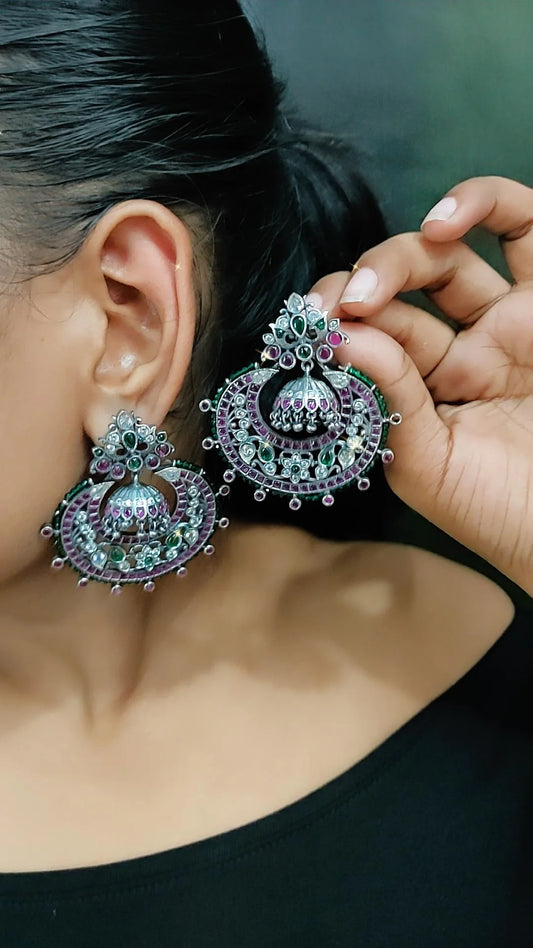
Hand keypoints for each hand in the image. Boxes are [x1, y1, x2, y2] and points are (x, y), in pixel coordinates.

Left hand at [313, 176, 532, 595]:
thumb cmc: (499, 510)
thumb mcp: (426, 465)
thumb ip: (386, 400)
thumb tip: (340, 337)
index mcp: (428, 392)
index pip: (374, 336)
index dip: (337, 323)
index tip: (305, 327)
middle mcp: (465, 350)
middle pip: (402, 291)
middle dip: (359, 287)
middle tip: (337, 306)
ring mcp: (511, 323)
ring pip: (450, 255)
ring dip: (402, 252)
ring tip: (371, 283)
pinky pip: (527, 226)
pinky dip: (482, 202)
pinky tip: (440, 222)